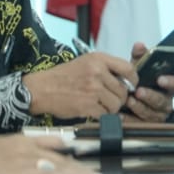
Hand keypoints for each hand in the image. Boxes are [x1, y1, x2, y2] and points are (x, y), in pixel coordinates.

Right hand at [0, 134, 101, 173]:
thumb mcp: (11, 141)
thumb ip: (38, 142)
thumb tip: (63, 144)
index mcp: (27, 142)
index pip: (58, 147)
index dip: (74, 156)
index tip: (89, 162)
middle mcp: (27, 152)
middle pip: (59, 161)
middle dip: (79, 170)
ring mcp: (21, 166)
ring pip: (53, 171)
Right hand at [23, 52, 138, 119]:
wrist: (41, 89)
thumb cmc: (63, 76)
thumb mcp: (85, 62)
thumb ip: (106, 68)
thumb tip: (127, 80)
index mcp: (98, 59)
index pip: (128, 68)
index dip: (133, 79)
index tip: (131, 84)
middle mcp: (98, 72)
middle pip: (123, 89)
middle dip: (120, 97)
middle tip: (111, 98)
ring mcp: (93, 89)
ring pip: (117, 103)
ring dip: (112, 107)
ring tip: (101, 104)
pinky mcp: (87, 105)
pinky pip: (105, 113)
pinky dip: (102, 114)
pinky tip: (94, 110)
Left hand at [123, 41, 173, 121]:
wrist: (124, 96)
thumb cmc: (137, 81)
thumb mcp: (139, 68)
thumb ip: (140, 56)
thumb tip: (139, 45)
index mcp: (168, 86)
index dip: (170, 82)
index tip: (160, 79)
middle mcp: (165, 101)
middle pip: (162, 101)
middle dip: (151, 96)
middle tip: (139, 91)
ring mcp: (157, 115)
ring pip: (152, 114)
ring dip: (140, 107)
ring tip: (129, 101)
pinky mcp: (146, 126)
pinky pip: (139, 124)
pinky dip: (129, 119)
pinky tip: (120, 114)